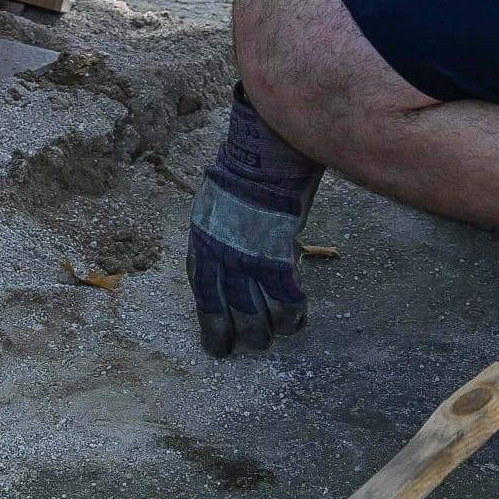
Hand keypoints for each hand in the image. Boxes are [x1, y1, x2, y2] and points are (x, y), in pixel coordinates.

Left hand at [189, 91, 322, 356]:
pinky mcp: (274, 257)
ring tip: (275, 337)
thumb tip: (235, 261)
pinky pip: (284, 298)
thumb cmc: (247, 173)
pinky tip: (297, 320)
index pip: (202, 292)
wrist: (265, 152)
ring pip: (255, 311)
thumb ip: (224, 236)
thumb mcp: (218, 206)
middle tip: (252, 347)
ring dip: (267, 330)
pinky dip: (291, 313)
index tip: (217, 344)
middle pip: (227, 308)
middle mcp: (218, 255)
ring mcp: (245, 258)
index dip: (210, 321)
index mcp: (202, 241)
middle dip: (240, 334)